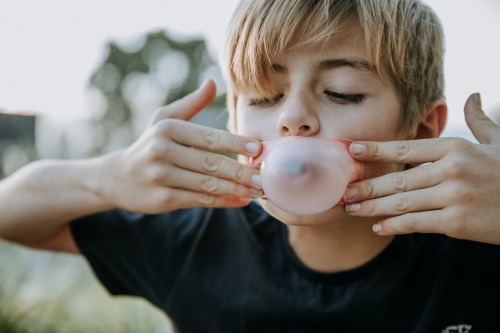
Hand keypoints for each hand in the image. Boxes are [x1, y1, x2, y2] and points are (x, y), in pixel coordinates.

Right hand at [96, 79, 261, 213]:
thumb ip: (192, 103)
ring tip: (259, 190)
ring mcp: (161, 177)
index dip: (235, 143)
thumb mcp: (164, 119)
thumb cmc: (149, 144)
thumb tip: (213, 81)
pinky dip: (223, 202)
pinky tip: (241, 201)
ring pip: (208, 185)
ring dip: (237, 189)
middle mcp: (162, 151)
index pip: (208, 137)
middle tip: (265, 176)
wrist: (117, 178)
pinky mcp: (162, 200)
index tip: (258, 148)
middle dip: (241, 172)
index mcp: (167, 128)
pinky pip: (199, 201)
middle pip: (211, 163)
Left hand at [343, 93, 499, 244]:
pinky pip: (417, 223)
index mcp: (455, 148)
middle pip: (398, 179)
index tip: (351, 151)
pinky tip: (378, 227)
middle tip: (343, 191)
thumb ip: (479, 120)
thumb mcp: (497, 142)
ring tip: (351, 209)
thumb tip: (471, 95)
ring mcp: (454, 196)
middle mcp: (451, 169)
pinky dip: (395, 226)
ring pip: (402, 202)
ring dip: (373, 207)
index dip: (376, 150)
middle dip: (367, 186)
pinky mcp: (458, 223)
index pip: (406, 148)